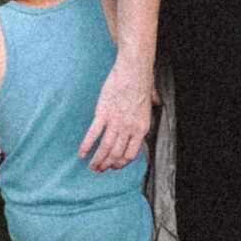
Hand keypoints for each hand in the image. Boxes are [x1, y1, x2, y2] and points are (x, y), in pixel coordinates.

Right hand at [80, 56, 152, 170]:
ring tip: (92, 166)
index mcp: (141, 127)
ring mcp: (115, 122)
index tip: (114, 166)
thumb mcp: (151, 97)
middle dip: (107, 165)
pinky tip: (82, 153)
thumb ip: (154, 102)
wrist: (133, 70)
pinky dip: (87, 145)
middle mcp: (129, 128)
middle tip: (99, 170)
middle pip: (116, 154)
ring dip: (97, 160)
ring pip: (105, 148)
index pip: (131, 154)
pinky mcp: (103, 114)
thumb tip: (158, 102)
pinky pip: (93, 134)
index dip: (121, 163)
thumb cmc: (142, 80)